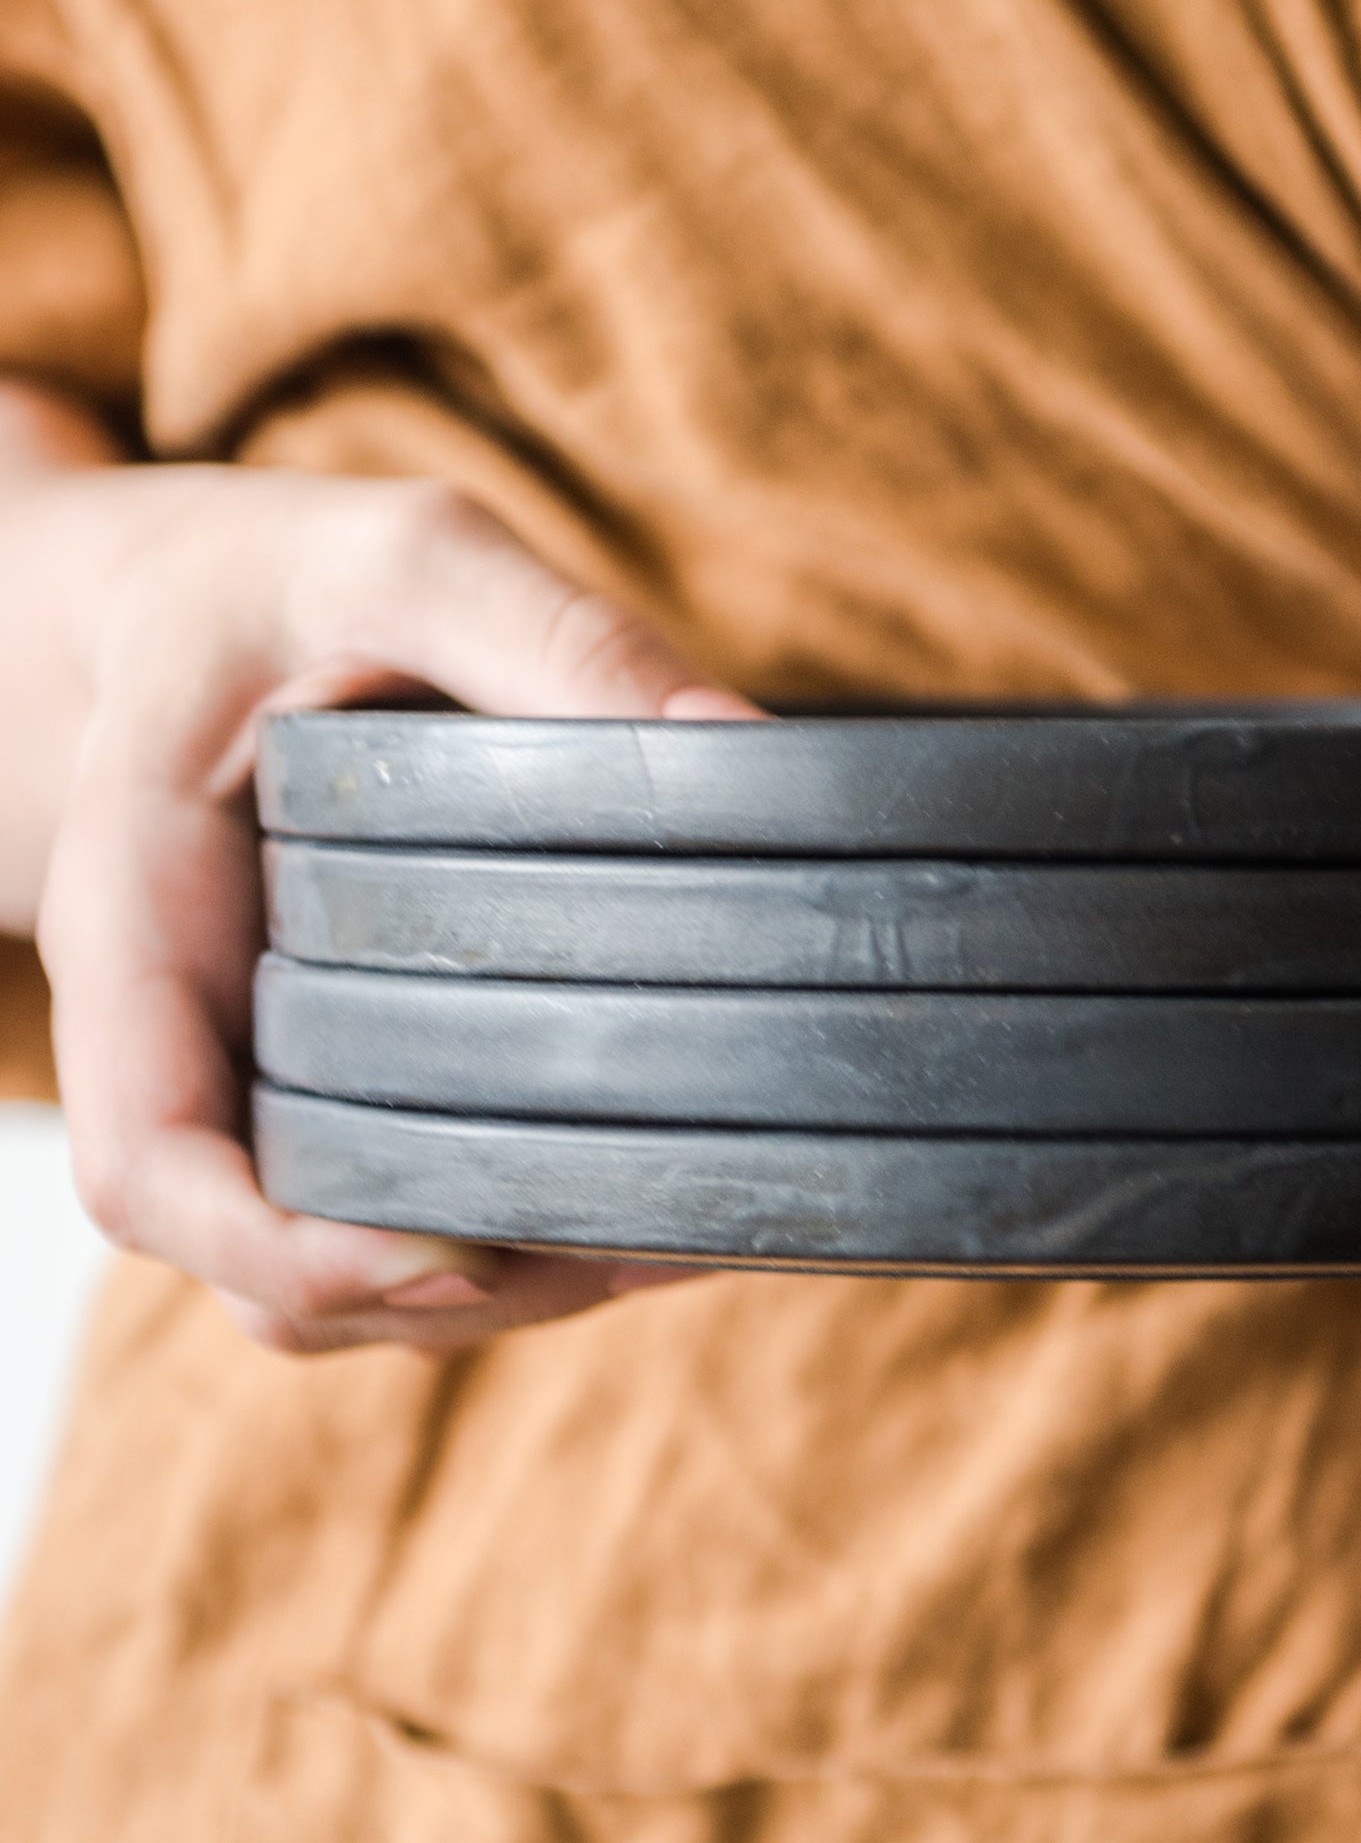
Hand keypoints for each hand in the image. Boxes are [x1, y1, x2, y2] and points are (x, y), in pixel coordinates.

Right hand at [11, 439, 749, 1355]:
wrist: (183, 603)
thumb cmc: (275, 580)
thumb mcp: (405, 556)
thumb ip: (553, 636)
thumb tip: (740, 741)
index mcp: (137, 925)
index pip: (151, 1166)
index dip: (281, 1246)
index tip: (448, 1243)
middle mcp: (175, 1042)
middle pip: (269, 1265)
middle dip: (455, 1286)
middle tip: (660, 1230)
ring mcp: (246, 1080)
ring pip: (343, 1275)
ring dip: (504, 1282)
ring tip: (690, 1228)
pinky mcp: (325, 1083)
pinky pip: (392, 1214)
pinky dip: (513, 1236)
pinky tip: (661, 1193)